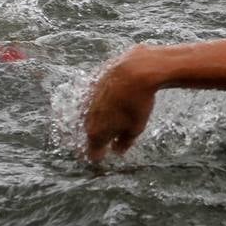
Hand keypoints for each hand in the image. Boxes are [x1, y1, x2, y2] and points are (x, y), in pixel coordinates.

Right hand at [84, 44, 160, 160]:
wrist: (136, 69)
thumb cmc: (138, 102)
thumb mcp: (136, 128)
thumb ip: (124, 142)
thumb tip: (117, 150)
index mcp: (96, 132)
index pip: (92, 152)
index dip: (98, 155)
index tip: (103, 156)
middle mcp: (87, 116)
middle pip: (91, 131)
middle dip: (100, 135)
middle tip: (111, 136)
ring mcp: (88, 98)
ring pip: (92, 113)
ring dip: (102, 116)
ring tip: (117, 115)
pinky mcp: (93, 82)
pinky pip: (95, 96)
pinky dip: (103, 99)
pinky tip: (116, 96)